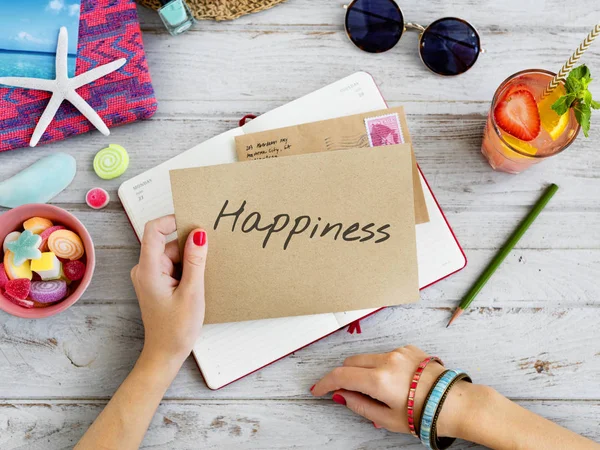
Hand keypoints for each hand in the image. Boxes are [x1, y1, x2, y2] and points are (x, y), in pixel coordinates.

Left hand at [130, 215, 207, 367]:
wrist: (165, 354)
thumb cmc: (177, 329)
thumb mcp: (192, 293)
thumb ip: (196, 261)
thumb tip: (199, 233)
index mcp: (148, 270)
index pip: (153, 230)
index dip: (172, 220)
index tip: (195, 223)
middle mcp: (145, 269)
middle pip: (167, 242)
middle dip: (189, 246)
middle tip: (208, 258)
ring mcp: (150, 276)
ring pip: (173, 254)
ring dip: (190, 260)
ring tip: (202, 279)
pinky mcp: (157, 282)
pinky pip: (173, 265)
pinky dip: (187, 269)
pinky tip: (197, 283)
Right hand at [310, 345, 469, 436]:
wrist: (454, 403)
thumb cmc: (423, 414)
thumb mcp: (386, 419)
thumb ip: (358, 404)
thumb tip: (340, 395)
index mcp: (379, 379)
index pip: (340, 375)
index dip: (326, 383)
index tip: (318, 389)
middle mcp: (386, 360)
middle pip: (350, 362)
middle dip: (344, 376)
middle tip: (347, 393)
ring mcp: (398, 351)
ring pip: (367, 357)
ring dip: (363, 371)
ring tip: (378, 392)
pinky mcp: (408, 348)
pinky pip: (385, 355)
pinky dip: (381, 366)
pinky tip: (395, 382)